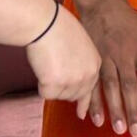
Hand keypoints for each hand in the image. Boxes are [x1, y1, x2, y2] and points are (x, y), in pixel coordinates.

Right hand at [26, 3, 101, 119]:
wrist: (46, 23)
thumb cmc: (58, 25)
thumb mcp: (81, 42)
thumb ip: (81, 60)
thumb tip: (74, 70)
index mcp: (95, 64)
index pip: (91, 90)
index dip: (83, 101)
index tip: (81, 114)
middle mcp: (87, 75)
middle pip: (74, 96)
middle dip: (62, 88)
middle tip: (52, 74)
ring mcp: (72, 82)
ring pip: (59, 96)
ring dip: (51, 84)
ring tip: (48, 62)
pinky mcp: (56, 85)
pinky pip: (46, 94)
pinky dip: (41, 84)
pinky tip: (42, 66)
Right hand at [78, 0, 136, 136]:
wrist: (103, 6)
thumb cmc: (130, 25)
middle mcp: (124, 54)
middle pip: (129, 86)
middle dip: (133, 111)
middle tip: (136, 132)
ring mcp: (105, 57)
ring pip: (109, 87)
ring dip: (114, 110)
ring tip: (118, 129)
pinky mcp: (91, 59)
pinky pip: (92, 83)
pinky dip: (93, 101)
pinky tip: (95, 117)